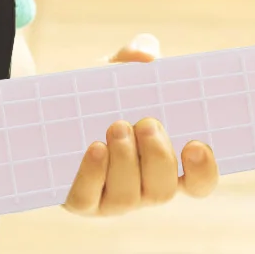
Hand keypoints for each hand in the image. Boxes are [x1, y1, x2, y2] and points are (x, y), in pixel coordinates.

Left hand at [62, 33, 219, 216]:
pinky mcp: (79, 201)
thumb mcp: (116, 73)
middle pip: (163, 190)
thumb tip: (145, 52)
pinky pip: (88, 198)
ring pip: (128, 197)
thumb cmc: (98, 96)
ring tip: (116, 126)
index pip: (199, 182)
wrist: (50, 109)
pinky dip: (93, 173)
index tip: (196, 145)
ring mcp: (111, 200)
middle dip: (158, 157)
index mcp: (166, 163)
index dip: (204, 170)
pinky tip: (95, 147)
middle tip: (147, 123)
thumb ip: (136, 57)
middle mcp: (143, 188)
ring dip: (126, 161)